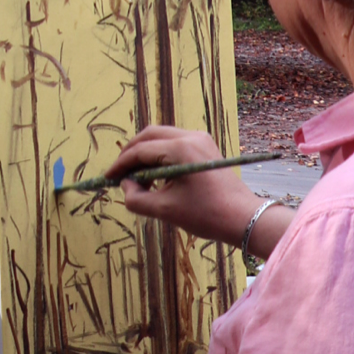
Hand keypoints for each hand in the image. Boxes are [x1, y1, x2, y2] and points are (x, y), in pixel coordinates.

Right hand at [104, 126, 266, 246]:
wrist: (244, 218)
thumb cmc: (206, 215)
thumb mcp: (165, 210)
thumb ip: (136, 198)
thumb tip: (125, 186)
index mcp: (180, 149)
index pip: (140, 150)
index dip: (121, 164)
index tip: (108, 178)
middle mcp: (190, 136)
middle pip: (149, 135)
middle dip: (131, 153)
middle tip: (119, 174)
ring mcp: (200, 139)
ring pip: (162, 137)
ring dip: (145, 154)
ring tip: (137, 179)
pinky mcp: (205, 147)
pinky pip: (174, 143)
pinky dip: (160, 155)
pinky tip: (155, 176)